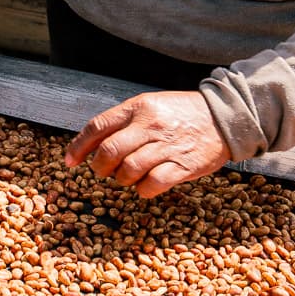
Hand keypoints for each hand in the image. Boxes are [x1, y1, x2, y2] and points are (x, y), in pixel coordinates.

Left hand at [65, 90, 231, 197]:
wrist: (224, 117)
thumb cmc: (181, 113)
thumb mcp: (150, 106)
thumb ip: (123, 122)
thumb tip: (91, 143)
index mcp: (138, 107)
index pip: (98, 126)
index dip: (79, 146)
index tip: (69, 161)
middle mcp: (149, 125)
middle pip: (109, 151)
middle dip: (99, 167)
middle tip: (102, 171)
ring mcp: (166, 146)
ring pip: (128, 170)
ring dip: (121, 179)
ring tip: (126, 177)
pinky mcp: (183, 166)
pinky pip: (152, 184)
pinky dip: (142, 189)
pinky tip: (145, 185)